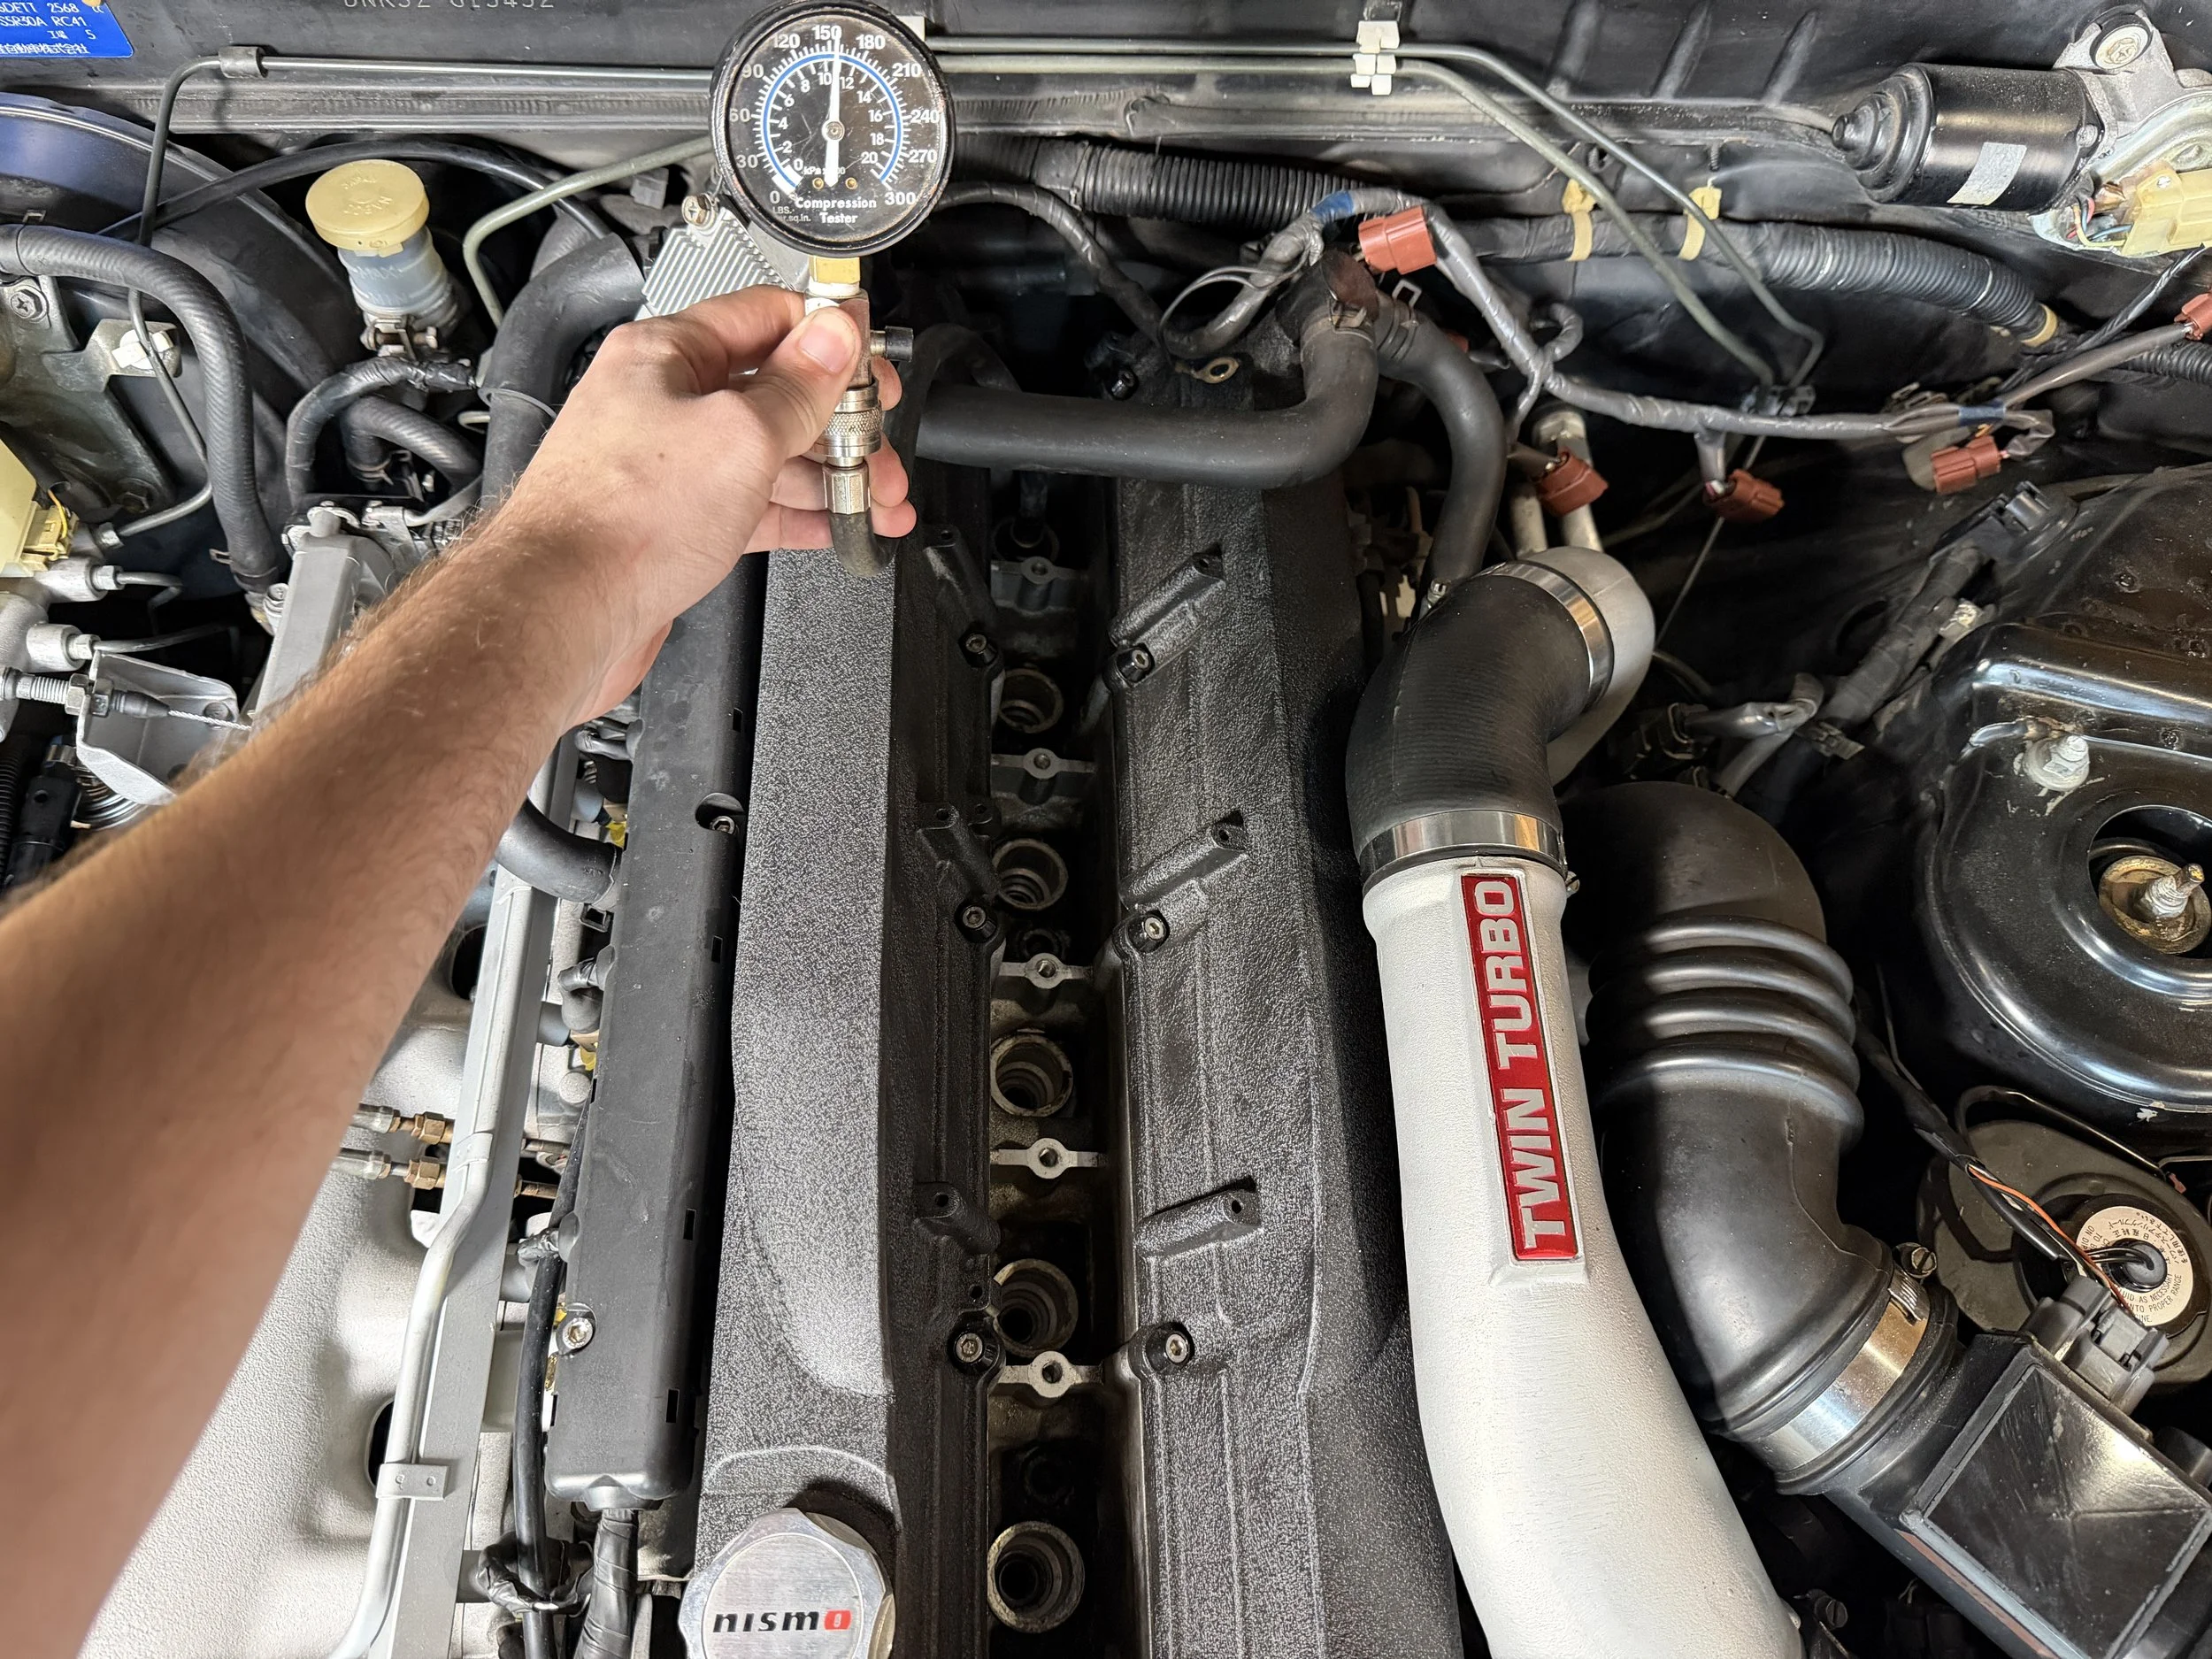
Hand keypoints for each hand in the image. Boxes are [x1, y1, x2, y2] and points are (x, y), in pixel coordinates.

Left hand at [485, 285, 915, 712]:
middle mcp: (663, 402)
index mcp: (667, 354)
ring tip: (878, 500)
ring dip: (830, 476)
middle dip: (841, 423)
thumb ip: (796, 387)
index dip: (829, 336)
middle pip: (775, 392)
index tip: (874, 364)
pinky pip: (752, 506)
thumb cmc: (618, 521)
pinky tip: (835, 527)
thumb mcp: (738, 436)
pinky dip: (798, 515)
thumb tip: (834, 335)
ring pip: (769, 454)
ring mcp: (669, 465)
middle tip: (882, 450)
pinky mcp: (674, 522)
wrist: (561, 612)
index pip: (766, 316)